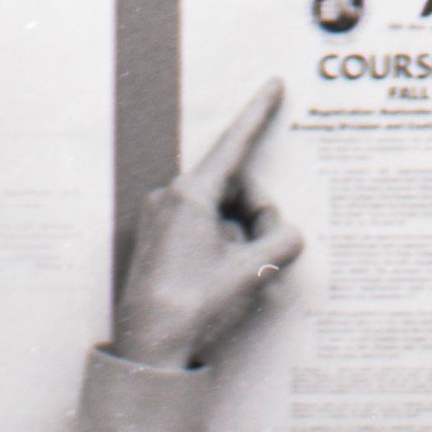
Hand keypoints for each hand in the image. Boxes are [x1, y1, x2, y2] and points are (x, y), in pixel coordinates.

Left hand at [113, 79, 304, 368]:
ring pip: (220, 209)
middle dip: (257, 212)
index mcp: (191, 194)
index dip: (258, 113)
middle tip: (266, 250)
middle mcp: (171, 197)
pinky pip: (202, 227)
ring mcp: (161, 217)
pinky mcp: (159, 238)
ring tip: (239, 273)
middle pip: (234, 185)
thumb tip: (283, 232)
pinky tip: (223, 277)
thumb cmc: (196, 303)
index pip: (234, 144)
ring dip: (240, 233)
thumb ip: (282, 239)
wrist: (149, 346)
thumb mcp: (254, 269)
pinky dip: (223, 243)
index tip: (273, 85)